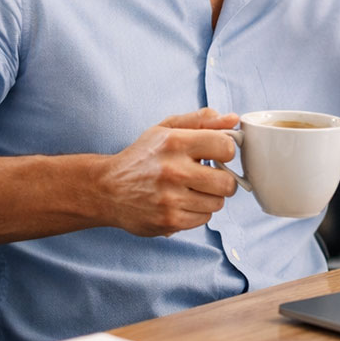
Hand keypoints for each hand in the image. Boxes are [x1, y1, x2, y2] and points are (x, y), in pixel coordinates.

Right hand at [98, 109, 241, 236]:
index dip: (227, 150)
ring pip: (218, 203)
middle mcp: (172, 170)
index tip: (218, 154)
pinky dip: (198, 212)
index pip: (225, 147)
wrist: (106, 189)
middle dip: (222, 179)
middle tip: (209, 176)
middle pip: (227, 182)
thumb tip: (232, 119)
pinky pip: (204, 219)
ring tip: (192, 189)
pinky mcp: (168, 221)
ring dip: (210, 197)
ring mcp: (170, 198)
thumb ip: (201, 121)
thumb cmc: (141, 157)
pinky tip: (183, 202)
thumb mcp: (166, 130)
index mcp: (174, 142)